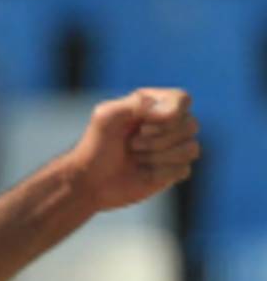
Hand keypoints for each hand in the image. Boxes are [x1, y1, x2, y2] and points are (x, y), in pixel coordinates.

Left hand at [66, 87, 199, 213]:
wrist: (89, 181)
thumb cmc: (96, 145)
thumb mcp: (107, 116)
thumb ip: (138, 103)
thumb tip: (172, 112)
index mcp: (156, 104)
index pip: (183, 100)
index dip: (169, 114)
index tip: (141, 125)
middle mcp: (169, 124)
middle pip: (190, 125)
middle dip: (159, 139)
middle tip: (132, 145)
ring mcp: (173, 148)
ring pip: (191, 148)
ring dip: (160, 156)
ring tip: (137, 158)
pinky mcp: (172, 172)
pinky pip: (184, 169)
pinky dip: (162, 173)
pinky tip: (143, 173)